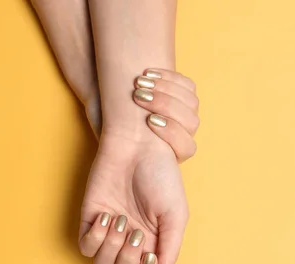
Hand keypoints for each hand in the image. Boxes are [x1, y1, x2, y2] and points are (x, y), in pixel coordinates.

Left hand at [78, 131, 187, 263]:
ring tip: (123, 220)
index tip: (150, 256)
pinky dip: (95, 237)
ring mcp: (110, 235)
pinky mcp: (90, 221)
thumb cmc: (162, 177)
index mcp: (156, 247)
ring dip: (112, 247)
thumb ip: (171, 250)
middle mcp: (132, 245)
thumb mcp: (176, 215)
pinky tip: (107, 216)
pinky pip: (85, 247)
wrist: (138, 147)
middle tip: (136, 236)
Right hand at [84, 68, 199, 162]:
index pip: (186, 148)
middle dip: (166, 106)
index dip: (173, 133)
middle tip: (139, 95)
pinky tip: (150, 72)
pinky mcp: (184, 94)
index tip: (149, 120)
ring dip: (167, 89)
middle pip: (191, 122)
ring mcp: (186, 114)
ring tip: (140, 81)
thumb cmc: (106, 124)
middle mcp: (183, 135)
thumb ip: (123, 147)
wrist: (103, 97)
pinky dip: (171, 77)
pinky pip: (188, 86)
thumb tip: (120, 160)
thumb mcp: (111, 137)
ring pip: (191, 103)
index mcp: (171, 154)